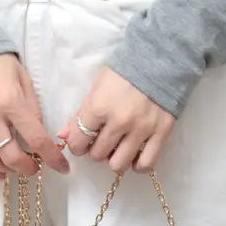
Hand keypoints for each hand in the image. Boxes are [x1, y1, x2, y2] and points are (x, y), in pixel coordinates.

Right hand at [0, 53, 69, 180]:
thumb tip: (40, 141)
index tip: (62, 168)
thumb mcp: (25, 83)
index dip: (52, 158)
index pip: (36, 139)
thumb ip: (33, 112)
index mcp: (11, 102)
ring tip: (15, 168)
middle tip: (35, 168)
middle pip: (11, 157)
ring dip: (7, 171)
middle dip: (28, 168)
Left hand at [58, 67, 174, 173]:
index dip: (77, 145)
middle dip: (96, 151)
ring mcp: (141, 130)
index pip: (78, 141)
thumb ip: (81, 114)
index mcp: (99, 107)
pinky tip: (135, 157)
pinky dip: (138, 165)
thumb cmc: (124, 71)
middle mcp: (119, 122)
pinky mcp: (161, 133)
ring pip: (119, 164)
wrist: (161, 59)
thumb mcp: (97, 87)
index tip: (82, 142)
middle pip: (97, 155)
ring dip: (115, 160)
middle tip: (103, 142)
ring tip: (118, 150)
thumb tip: (64, 136)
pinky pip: (147, 164)